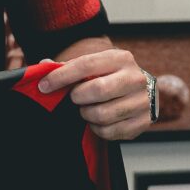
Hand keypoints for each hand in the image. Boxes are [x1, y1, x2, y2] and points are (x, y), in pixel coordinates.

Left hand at [36, 48, 150, 139]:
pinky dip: (97, 129)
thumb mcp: (96, 65)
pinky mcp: (142, 123)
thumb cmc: (112, 77)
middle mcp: (135, 78)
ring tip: (87, 109)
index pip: (86, 64)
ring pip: (102, 114)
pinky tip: (99, 121)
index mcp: (120, 58)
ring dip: (86, 114)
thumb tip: (44, 65)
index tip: (44, 86)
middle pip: (98, 90)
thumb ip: (69, 66)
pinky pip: (109, 131)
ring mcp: (142, 101)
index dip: (62, 76)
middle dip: (77, 97)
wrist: (145, 92)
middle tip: (74, 98)